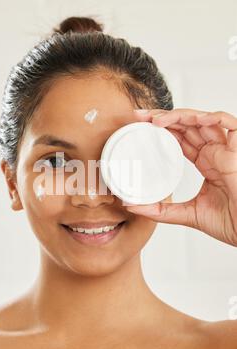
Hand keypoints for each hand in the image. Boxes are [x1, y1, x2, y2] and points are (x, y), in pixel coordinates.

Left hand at [126, 108, 236, 246]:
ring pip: (203, 120)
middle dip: (163, 117)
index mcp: (206, 162)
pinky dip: (213, 117)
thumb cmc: (229, 222)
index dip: (162, 129)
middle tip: (140, 116)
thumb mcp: (187, 214)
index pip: (181, 137)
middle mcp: (215, 152)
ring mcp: (227, 149)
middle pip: (187, 125)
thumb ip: (160, 210)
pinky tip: (194, 118)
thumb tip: (130, 205)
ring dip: (180, 115)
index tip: (139, 126)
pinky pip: (230, 124)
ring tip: (156, 120)